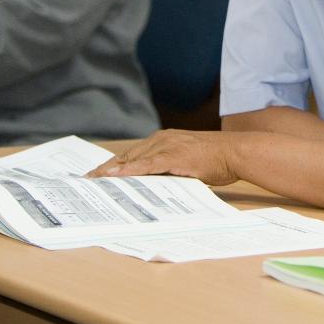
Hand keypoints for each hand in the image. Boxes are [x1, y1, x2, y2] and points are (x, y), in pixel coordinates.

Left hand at [87, 130, 244, 185]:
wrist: (236, 152)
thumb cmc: (217, 158)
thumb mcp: (189, 162)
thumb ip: (170, 169)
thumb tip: (156, 184)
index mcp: (165, 140)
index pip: (133, 154)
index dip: (114, 164)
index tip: (99, 174)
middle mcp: (162, 139)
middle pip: (127, 155)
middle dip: (106, 168)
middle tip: (88, 179)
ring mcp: (167, 146)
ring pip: (133, 159)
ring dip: (112, 170)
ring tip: (95, 180)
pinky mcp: (174, 156)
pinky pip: (147, 165)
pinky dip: (130, 170)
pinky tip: (116, 176)